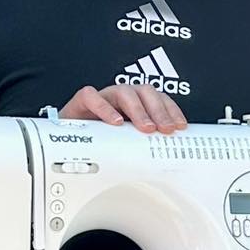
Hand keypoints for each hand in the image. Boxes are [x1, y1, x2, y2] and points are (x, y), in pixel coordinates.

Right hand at [59, 82, 188, 131]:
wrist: (69, 136)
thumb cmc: (100, 137)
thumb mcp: (128, 141)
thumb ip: (144, 143)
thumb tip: (167, 158)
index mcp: (137, 104)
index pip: (159, 99)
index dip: (171, 110)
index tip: (180, 126)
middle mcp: (122, 97)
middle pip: (145, 92)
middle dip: (159, 110)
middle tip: (165, 129)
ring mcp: (104, 96)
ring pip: (124, 92)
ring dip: (138, 109)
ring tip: (145, 127)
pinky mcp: (83, 100)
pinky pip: (93, 96)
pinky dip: (104, 107)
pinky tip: (115, 121)